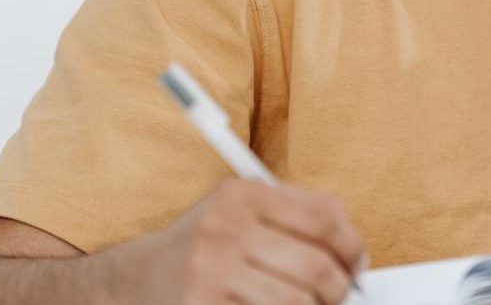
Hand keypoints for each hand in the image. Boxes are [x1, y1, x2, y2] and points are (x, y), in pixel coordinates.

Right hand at [122, 178, 367, 304]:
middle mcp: (225, 229)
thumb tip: (354, 253)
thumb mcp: (240, 212)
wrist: (133, 281)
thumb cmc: (202, 248)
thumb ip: (296, 215)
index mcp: (242, 196)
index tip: (357, 265)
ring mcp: (210, 272)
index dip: (353, 246)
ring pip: (297, 303)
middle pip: (317, 267)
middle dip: (338, 290)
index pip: (324, 217)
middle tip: (337, 297)